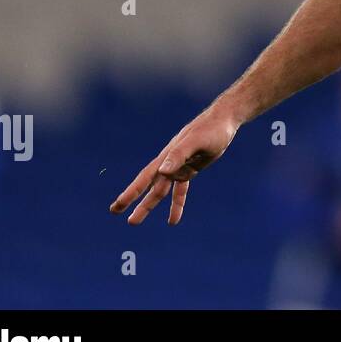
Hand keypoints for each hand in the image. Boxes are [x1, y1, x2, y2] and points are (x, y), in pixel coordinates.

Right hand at [108, 105, 241, 224]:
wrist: (224, 121)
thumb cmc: (211, 129)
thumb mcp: (196, 141)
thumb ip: (179, 155)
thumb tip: (162, 171)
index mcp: (167, 157)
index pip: (145, 178)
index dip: (131, 192)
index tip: (117, 205)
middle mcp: (169, 163)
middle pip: (149, 187)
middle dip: (134, 201)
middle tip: (115, 214)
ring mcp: (179, 167)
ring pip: (161, 191)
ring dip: (149, 205)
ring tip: (135, 221)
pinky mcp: (190, 169)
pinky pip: (180, 190)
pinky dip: (176, 204)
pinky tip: (172, 220)